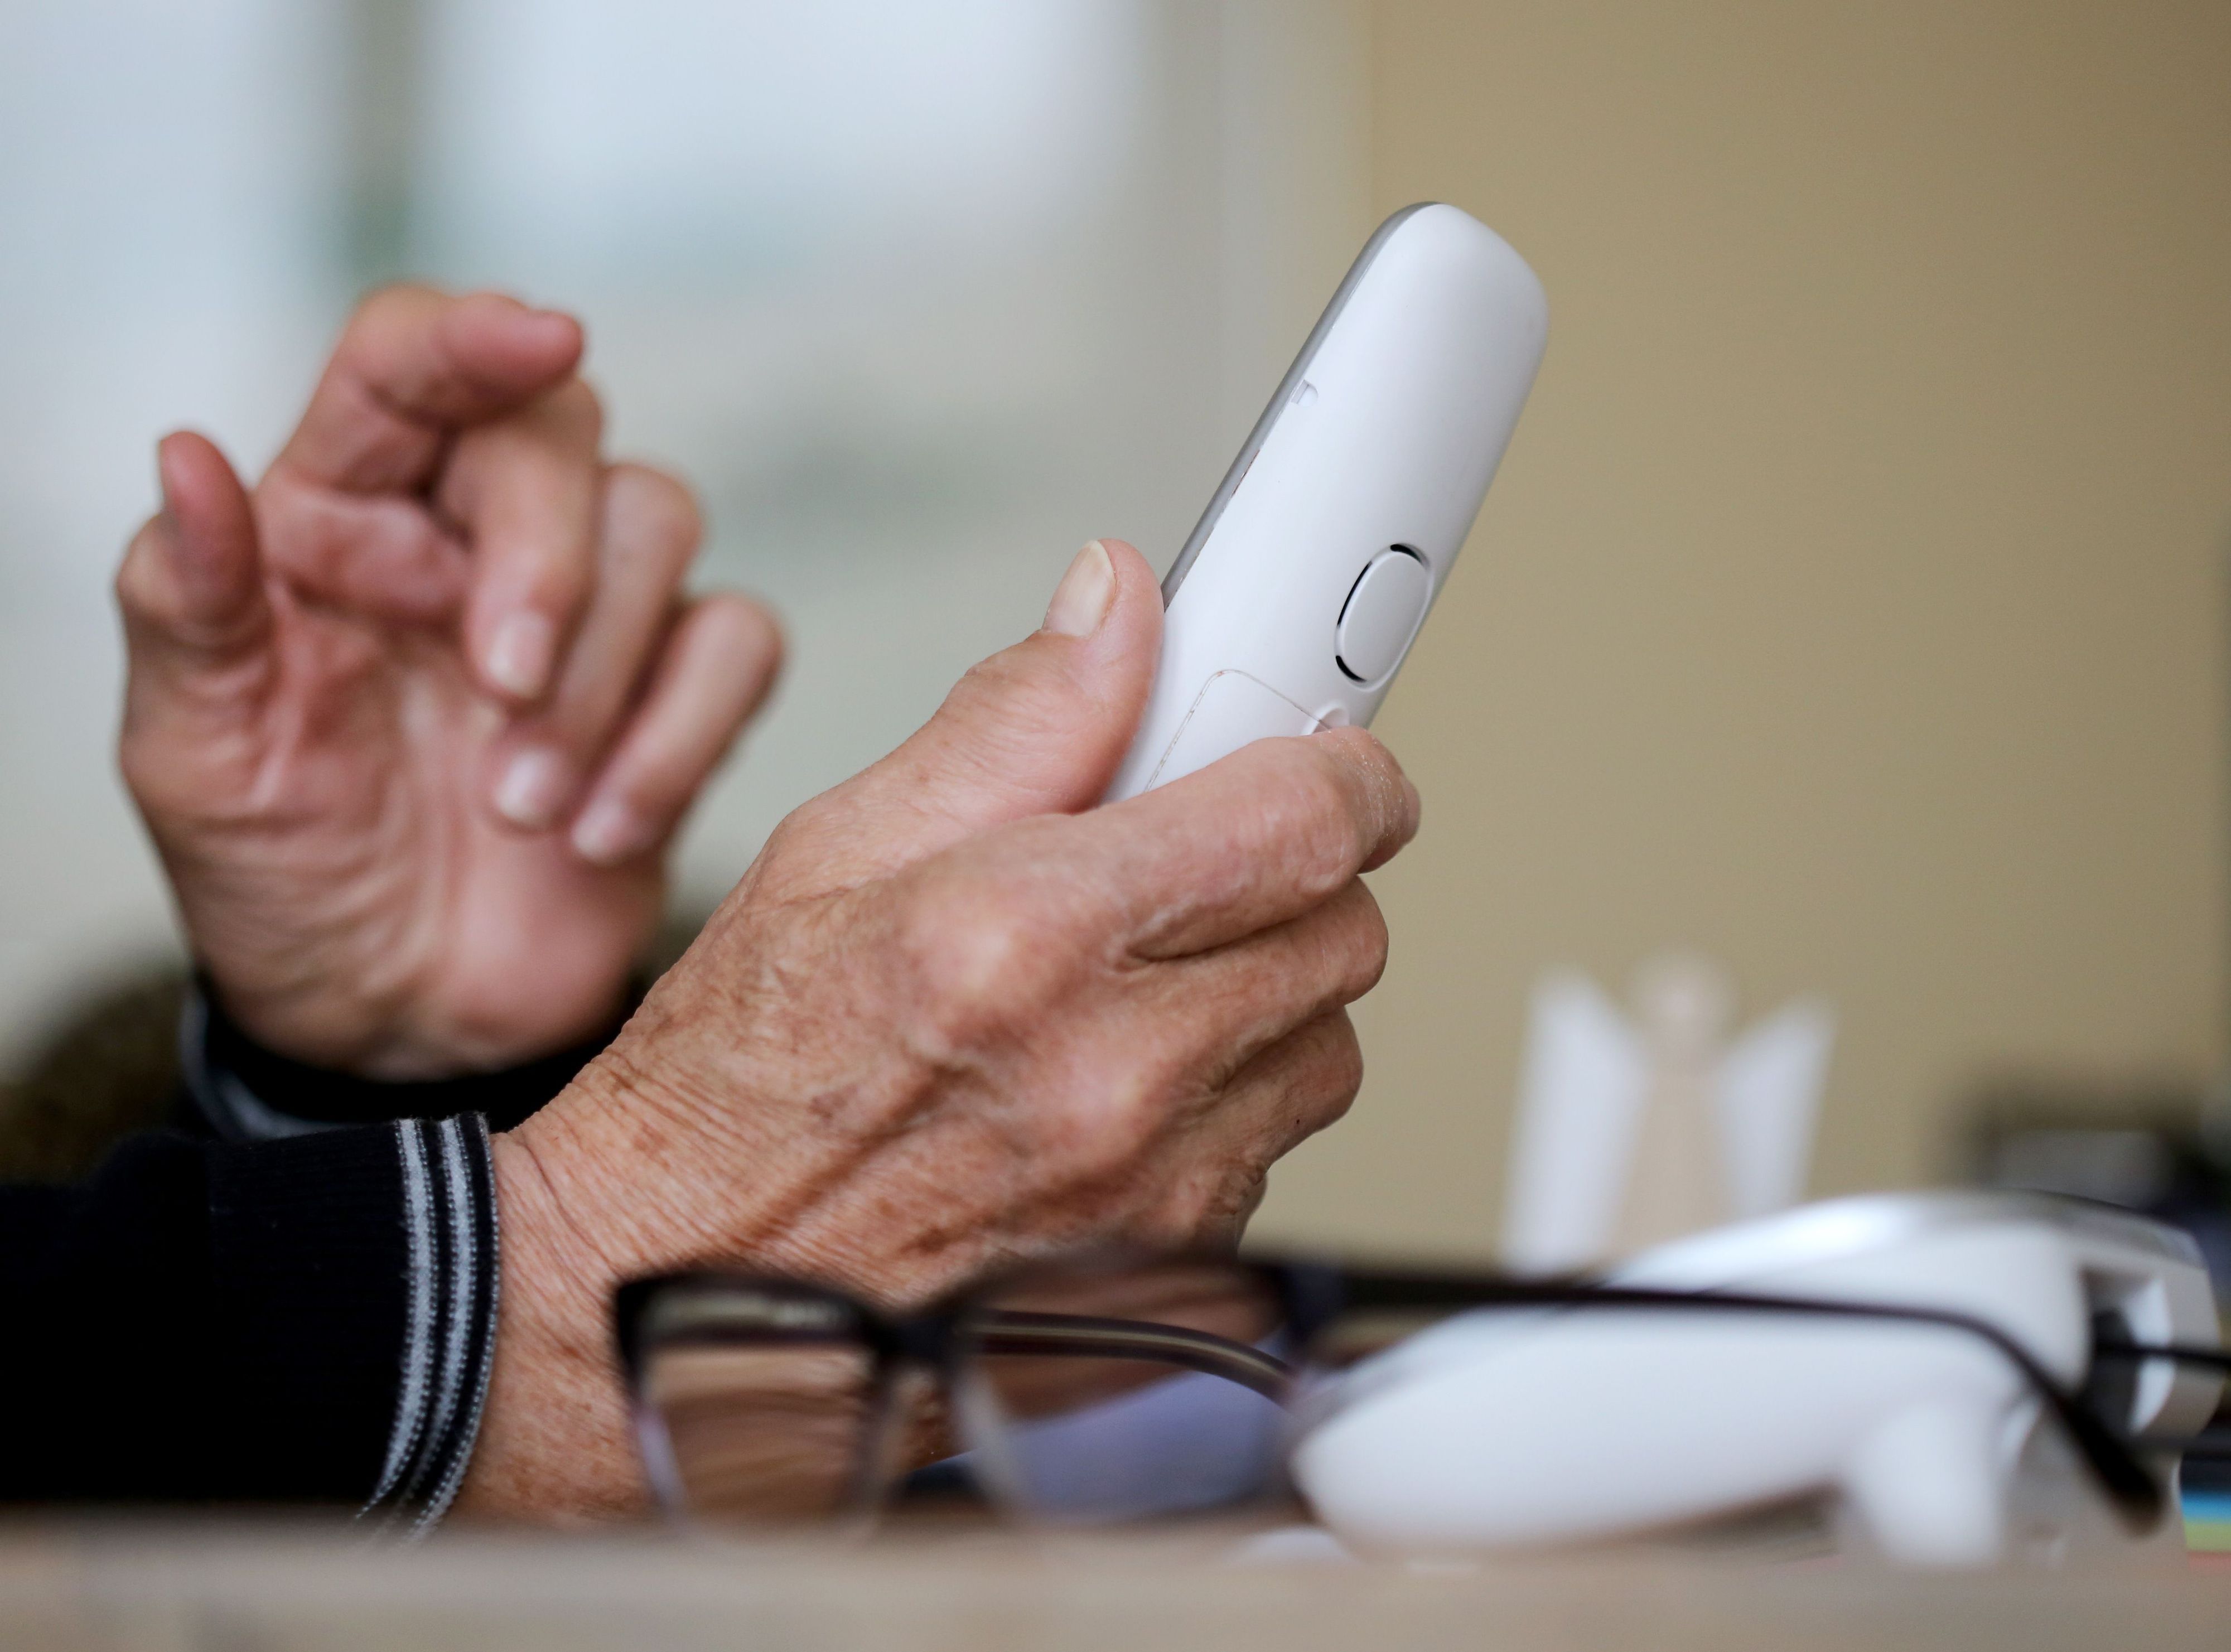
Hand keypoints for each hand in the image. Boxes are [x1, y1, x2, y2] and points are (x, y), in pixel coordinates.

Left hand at [116, 289, 781, 1077]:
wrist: (393, 1023)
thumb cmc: (284, 875)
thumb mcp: (195, 753)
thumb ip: (188, 601)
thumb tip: (183, 455)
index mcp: (338, 517)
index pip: (405, 364)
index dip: (472, 334)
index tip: (539, 336)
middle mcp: (468, 537)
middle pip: (561, 431)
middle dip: (548, 558)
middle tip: (500, 688)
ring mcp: (587, 612)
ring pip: (660, 522)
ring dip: (604, 676)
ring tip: (523, 808)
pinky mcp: (674, 692)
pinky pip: (737, 644)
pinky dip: (682, 737)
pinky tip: (601, 833)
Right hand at [457, 539, 1418, 1516]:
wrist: (683, 1289)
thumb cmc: (737, 1084)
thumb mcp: (835, 849)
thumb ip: (1011, 719)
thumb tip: (1118, 610)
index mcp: (1029, 937)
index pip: (1305, 821)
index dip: (1343, 771)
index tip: (1326, 758)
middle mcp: (1114, 1074)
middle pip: (1344, 930)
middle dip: (1292, 876)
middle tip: (1196, 862)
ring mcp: (1153, 1190)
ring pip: (1323, 1045)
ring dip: (1265, 994)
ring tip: (1138, 982)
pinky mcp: (1171, 1270)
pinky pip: (1272, 1148)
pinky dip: (1227, 1102)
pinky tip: (1115, 1086)